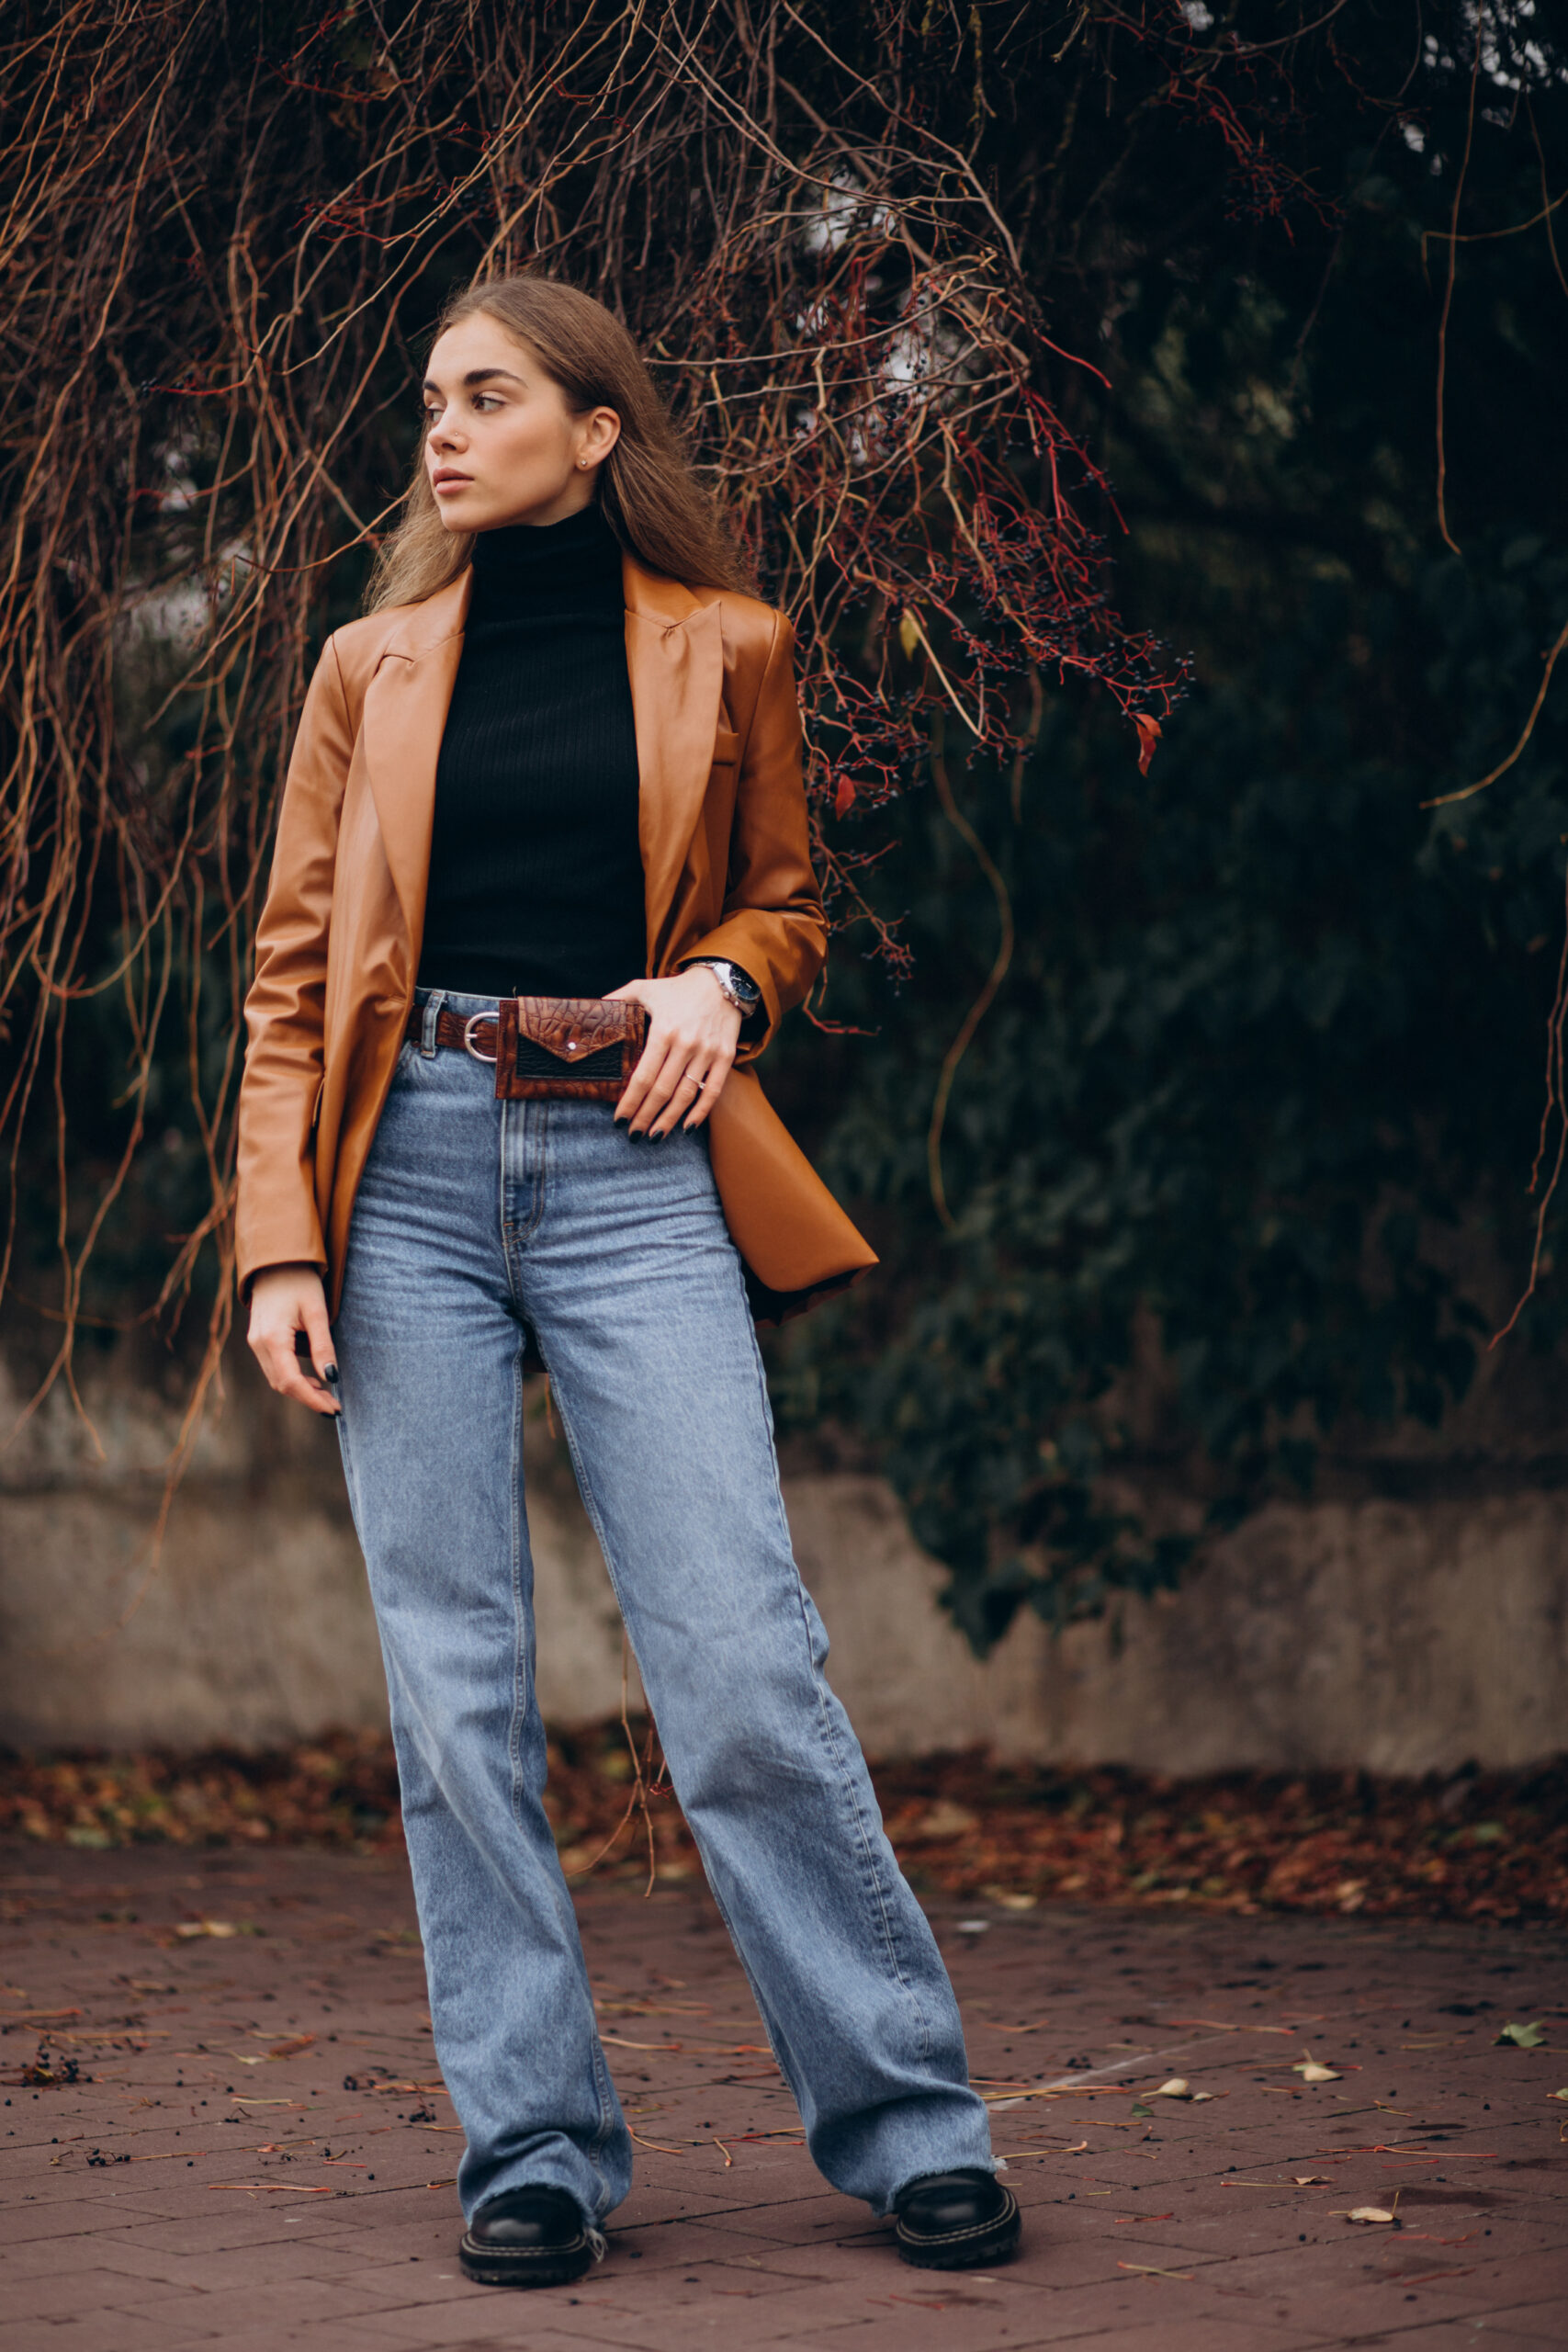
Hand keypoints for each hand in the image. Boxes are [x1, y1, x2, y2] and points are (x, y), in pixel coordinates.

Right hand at [247, 1263, 340, 1416]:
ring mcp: (255, 1342)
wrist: (276, 1261)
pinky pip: (274, 1366)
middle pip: (281, 1384)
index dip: (312, 1399)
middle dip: (308, 1397)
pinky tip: (312, 1378)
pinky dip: (292, 1376)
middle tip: (335, 1406)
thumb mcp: (317, 1312)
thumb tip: (331, 1378)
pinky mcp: (259, 1339)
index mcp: (272, 1338)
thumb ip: (323, 1346)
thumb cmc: (300, 1281)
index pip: (291, 1381)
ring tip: (327, 1394)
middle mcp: (258, 1344)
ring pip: (276, 1378)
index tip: (334, 1409)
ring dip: (301, 1389)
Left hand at [607, 967, 742, 1136]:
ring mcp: (708, 1052)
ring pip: (686, 1096)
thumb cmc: (677, 988)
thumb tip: (589, 1015)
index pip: (643, 1076)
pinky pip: (713, 1091)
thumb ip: (616, 1000)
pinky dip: (700, 1112)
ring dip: (669, 1120)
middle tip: (633, 1134)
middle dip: (645, 1117)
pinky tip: (686, 1128)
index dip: (630, 1101)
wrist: (721, 981)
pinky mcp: (725, 1057)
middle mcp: (687, 1044)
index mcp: (664, 1030)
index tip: (619, 1119)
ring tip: (654, 1137)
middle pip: (662, 1091)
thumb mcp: (643, 988)